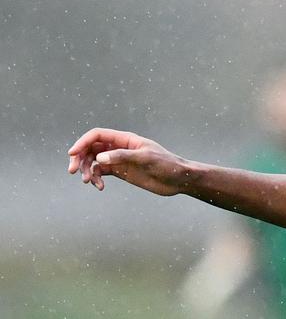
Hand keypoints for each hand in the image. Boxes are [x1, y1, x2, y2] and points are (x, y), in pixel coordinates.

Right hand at [68, 128, 188, 195]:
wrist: (177, 179)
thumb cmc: (166, 164)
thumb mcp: (145, 159)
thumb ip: (122, 157)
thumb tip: (99, 158)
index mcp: (126, 139)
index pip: (98, 135)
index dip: (82, 142)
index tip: (72, 154)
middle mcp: (120, 148)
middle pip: (92, 148)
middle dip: (79, 158)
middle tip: (72, 172)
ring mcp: (119, 160)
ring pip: (94, 161)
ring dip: (86, 170)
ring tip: (88, 182)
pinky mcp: (121, 172)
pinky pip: (101, 172)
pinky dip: (96, 178)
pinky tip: (100, 187)